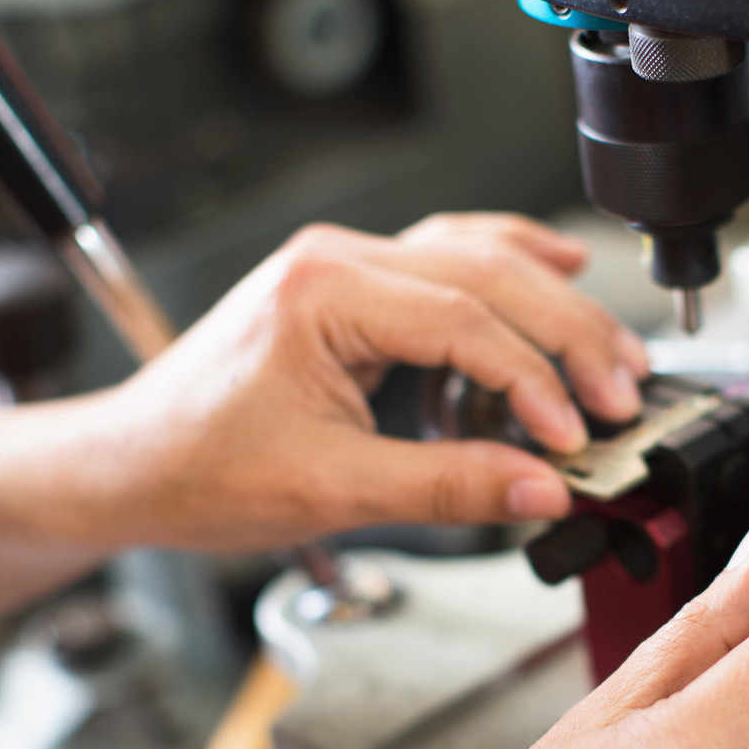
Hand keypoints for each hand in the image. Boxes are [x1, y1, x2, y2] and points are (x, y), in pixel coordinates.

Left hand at [76, 213, 647, 550]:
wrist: (127, 465)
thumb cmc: (197, 468)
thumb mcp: (331, 491)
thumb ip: (448, 487)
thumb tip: (542, 489)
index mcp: (323, 291)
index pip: (464, 319)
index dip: (534, 379)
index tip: (573, 435)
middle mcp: (336, 259)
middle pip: (487, 273)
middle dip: (567, 334)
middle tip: (621, 392)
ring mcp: (343, 265)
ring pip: (476, 257)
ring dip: (551, 302)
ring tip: (611, 353)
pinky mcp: (350, 287)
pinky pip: (447, 259)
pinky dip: (508, 271)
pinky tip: (556, 270)